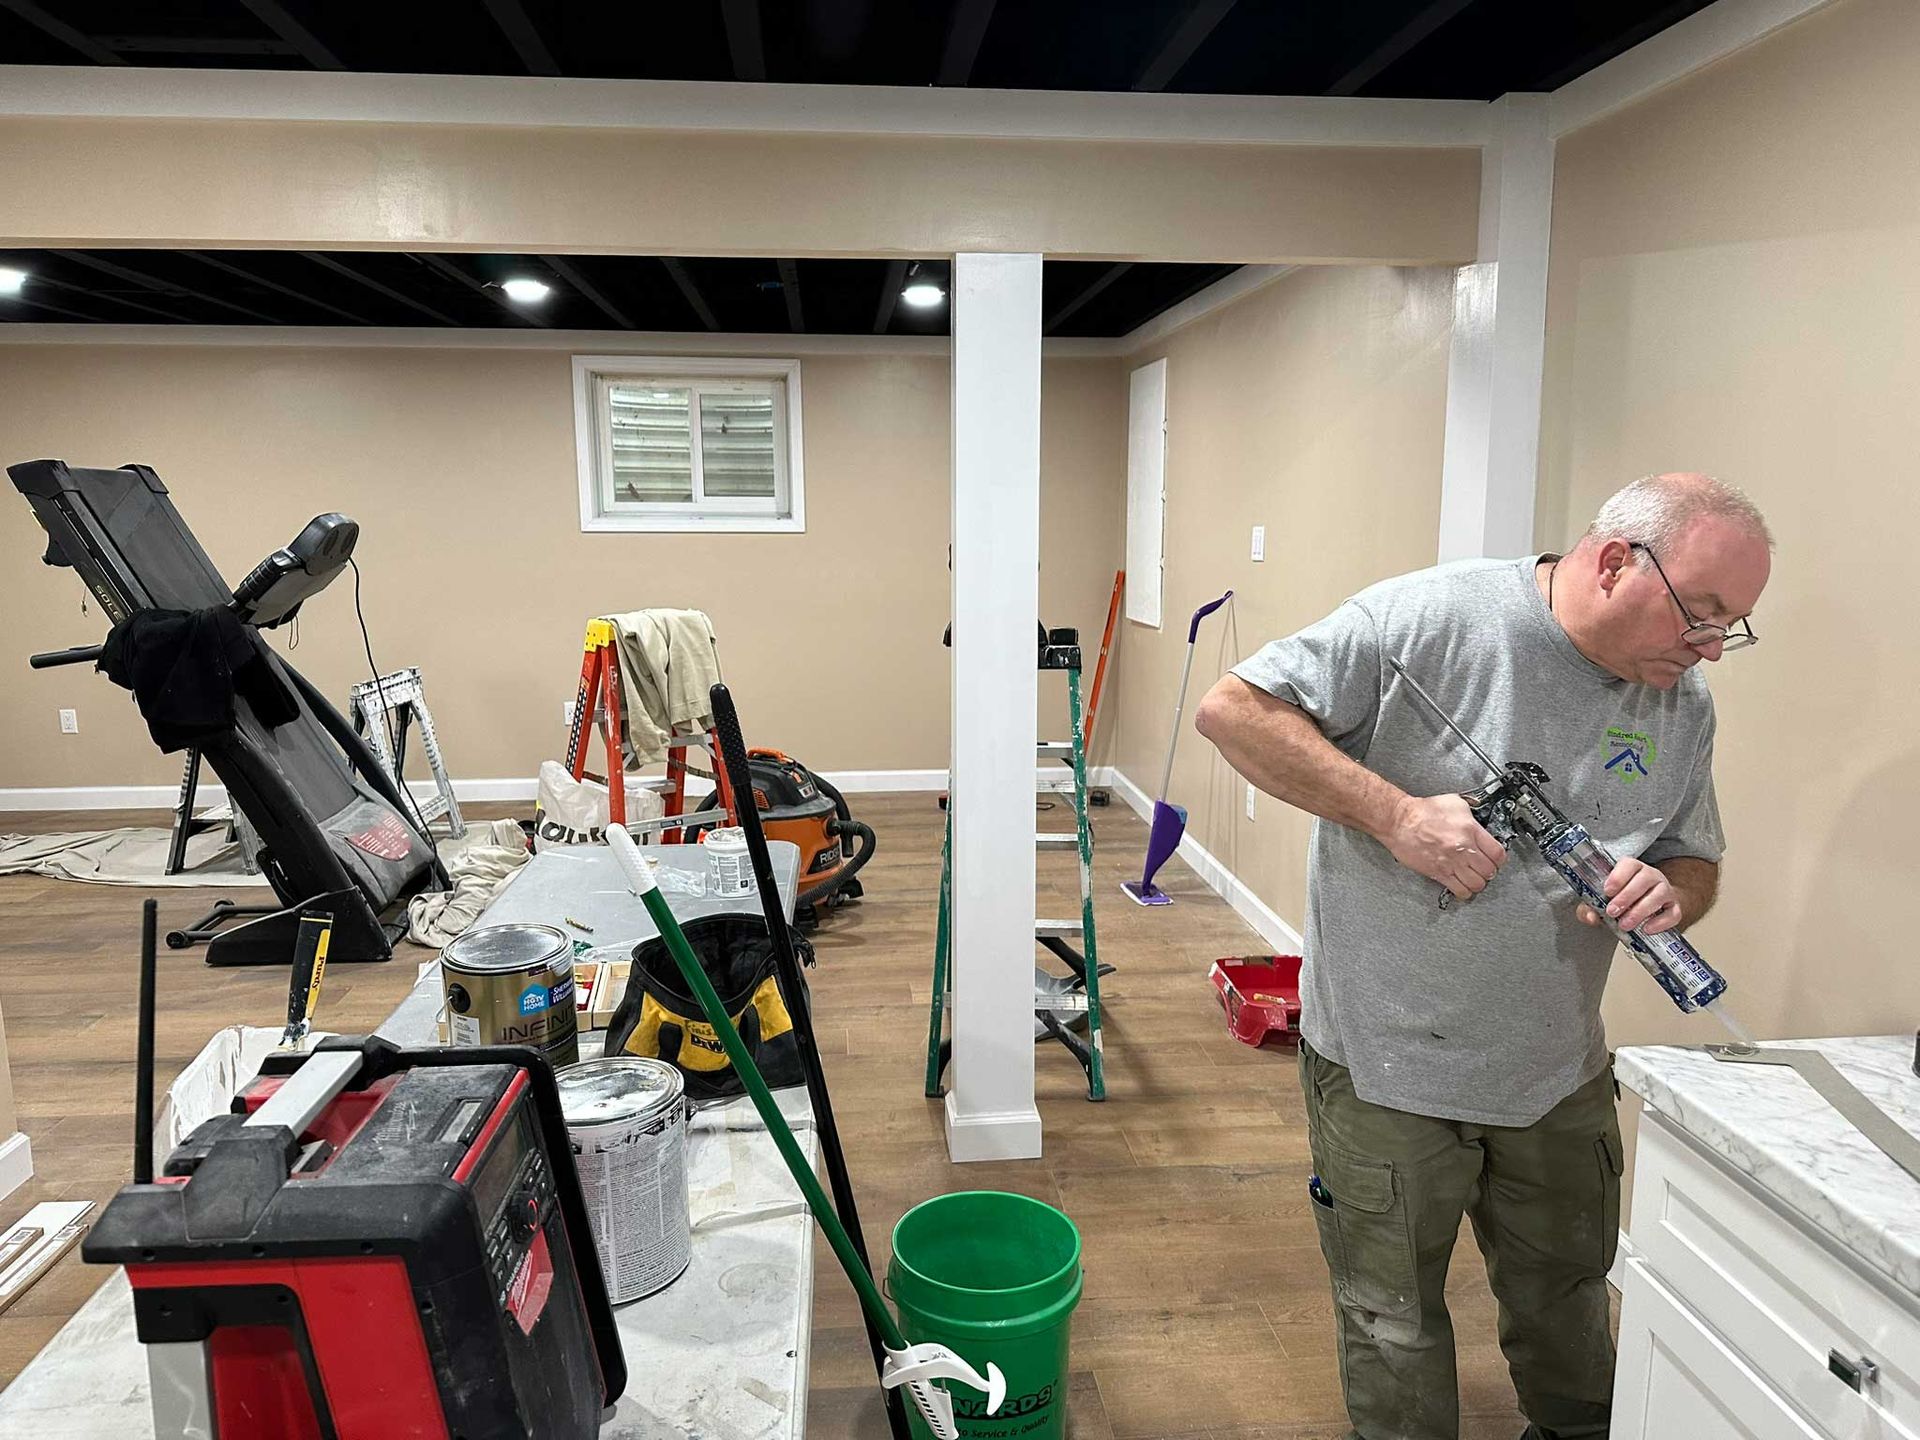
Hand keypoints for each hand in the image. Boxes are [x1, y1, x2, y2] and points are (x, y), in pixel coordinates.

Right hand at [1383, 794, 1507, 900]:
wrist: (1400, 821)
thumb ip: (1472, 812)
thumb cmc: (1422, 812)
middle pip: (1489, 871)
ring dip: (1478, 882)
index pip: (1498, 853)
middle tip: (1484, 868)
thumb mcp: (1454, 803)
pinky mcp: (1439, 873)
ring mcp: (1451, 863)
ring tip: (1474, 877)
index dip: (1499, 858)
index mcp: (1470, 830)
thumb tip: (1479, 817)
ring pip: (1477, 884)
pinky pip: (1460, 890)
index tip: (1496, 858)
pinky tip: (1462, 885)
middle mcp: (1463, 848)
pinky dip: (1464, 891)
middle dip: (1489, 870)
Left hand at [1578, 857, 1681, 933]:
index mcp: (1632, 868)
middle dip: (1626, 897)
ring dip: (1640, 910)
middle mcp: (1651, 876)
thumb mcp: (1602, 901)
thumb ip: (1589, 908)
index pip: (1629, 864)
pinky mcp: (1674, 907)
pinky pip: (1672, 913)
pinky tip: (1646, 929)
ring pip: (1658, 895)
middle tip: (1613, 912)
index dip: (1618, 877)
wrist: (1650, 908)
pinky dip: (1660, 922)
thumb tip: (1589, 916)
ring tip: (1626, 924)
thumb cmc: (1623, 901)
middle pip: (1644, 879)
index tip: (1607, 891)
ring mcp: (1665, 890)